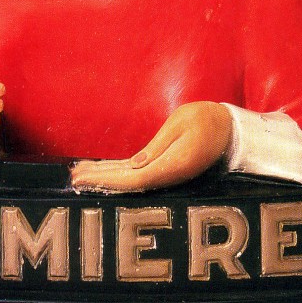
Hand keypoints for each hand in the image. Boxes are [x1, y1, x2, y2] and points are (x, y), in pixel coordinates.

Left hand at [71, 101, 231, 191]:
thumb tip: (134, 167)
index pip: (134, 179)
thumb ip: (158, 146)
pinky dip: (117, 171)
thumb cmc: (206, 119)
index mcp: (174, 165)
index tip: (85, 178)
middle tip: (72, 177)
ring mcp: (167, 174)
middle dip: (99, 180)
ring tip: (79, 174)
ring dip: (104, 176)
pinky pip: (137, 173)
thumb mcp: (181, 124)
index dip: (107, 181)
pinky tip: (103, 170)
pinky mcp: (166, 168)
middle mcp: (169, 175)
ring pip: (130, 179)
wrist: (229, 129)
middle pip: (128, 183)